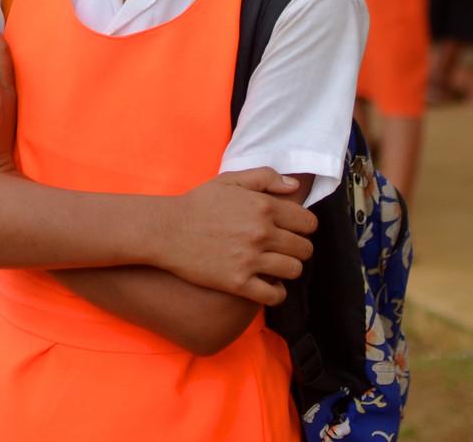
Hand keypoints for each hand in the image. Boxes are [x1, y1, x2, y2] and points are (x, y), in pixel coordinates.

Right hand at [149, 169, 315, 305]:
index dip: (304, 227)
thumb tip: (294, 187)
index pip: (307, 222)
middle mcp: (261, 233)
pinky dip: (276, 292)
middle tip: (283, 249)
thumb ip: (265, 177)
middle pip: (304, 248)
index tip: (293, 231)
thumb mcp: (229, 181)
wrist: (165, 231)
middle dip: (298, 248)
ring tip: (276, 266)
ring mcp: (250, 259)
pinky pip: (274, 295)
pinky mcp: (238, 283)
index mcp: (263, 206)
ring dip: (288, 269)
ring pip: (293, 270)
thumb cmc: (197, 204)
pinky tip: (266, 285)